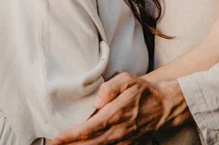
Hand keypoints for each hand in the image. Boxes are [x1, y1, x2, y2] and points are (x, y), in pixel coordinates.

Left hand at [51, 74, 190, 144]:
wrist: (164, 106)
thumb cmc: (143, 91)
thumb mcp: (128, 80)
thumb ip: (110, 87)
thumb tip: (97, 99)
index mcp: (116, 114)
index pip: (89, 128)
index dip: (71, 135)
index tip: (57, 138)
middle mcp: (118, 132)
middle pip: (90, 144)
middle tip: (54, 144)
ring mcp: (123, 142)